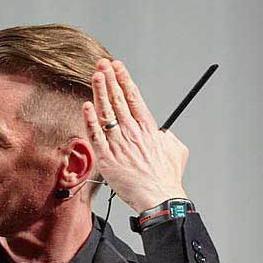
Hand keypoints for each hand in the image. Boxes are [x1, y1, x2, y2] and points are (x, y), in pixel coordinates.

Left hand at [82, 59, 188, 211]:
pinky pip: (96, 136)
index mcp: (148, 129)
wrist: (159, 198)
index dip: (124, 79)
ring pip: (106, 113)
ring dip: (100, 92)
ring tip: (95, 75)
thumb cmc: (167, 178)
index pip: (134, 97)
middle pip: (119, 100)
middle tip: (102, 63)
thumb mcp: (176, 150)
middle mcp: (133, 133)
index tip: (117, 66)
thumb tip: (163, 133)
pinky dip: (90, 120)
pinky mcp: (108, 159)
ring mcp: (119, 145)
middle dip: (110, 79)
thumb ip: (168, 137)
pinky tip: (87, 106)